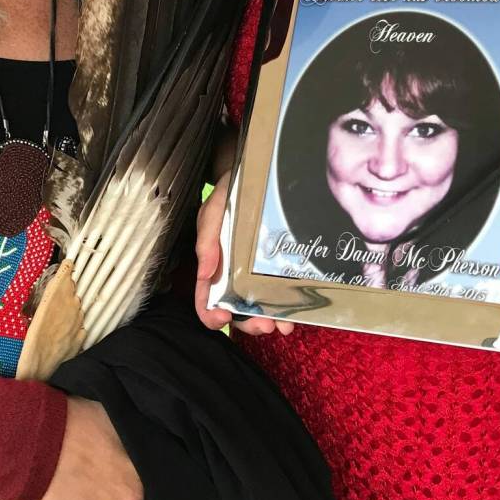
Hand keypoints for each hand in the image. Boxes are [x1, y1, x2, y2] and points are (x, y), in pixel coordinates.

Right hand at [195, 174, 293, 335]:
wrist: (252, 173)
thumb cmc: (226, 194)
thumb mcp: (212, 211)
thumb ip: (207, 240)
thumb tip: (204, 274)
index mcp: (212, 265)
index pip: (205, 298)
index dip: (210, 314)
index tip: (223, 317)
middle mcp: (232, 275)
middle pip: (235, 310)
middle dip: (248, 324)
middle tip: (264, 326)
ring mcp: (253, 273)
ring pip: (258, 307)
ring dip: (269, 320)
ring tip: (283, 326)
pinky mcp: (273, 268)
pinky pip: (278, 292)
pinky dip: (286, 307)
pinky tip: (295, 314)